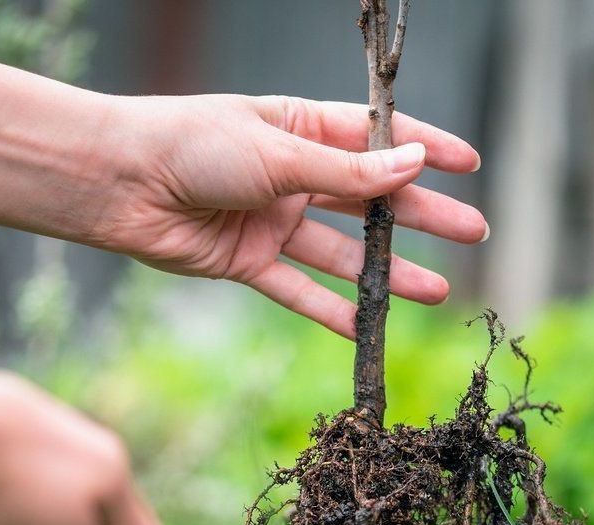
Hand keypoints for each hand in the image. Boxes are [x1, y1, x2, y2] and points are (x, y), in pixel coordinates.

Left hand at [88, 95, 486, 337]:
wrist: (122, 185)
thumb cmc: (194, 146)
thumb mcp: (279, 152)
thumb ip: (345, 171)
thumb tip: (414, 166)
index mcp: (300, 128)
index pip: (375, 139)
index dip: (423, 150)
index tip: (468, 166)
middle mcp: (291, 175)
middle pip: (369, 200)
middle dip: (421, 218)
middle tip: (471, 233)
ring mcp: (272, 221)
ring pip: (341, 251)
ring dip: (386, 271)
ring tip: (437, 291)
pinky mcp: (248, 262)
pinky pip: (297, 290)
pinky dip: (329, 310)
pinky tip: (366, 327)